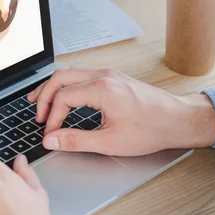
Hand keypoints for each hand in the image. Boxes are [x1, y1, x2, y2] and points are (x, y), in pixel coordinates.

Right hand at [27, 68, 214, 155]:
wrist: (177, 120)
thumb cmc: (151, 129)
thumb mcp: (110, 141)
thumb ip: (76, 141)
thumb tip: (52, 140)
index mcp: (102, 89)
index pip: (63, 98)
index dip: (52, 118)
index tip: (50, 134)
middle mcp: (104, 76)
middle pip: (61, 77)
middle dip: (44, 96)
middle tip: (37, 114)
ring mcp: (110, 75)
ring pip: (71, 73)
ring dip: (55, 88)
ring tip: (42, 102)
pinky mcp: (114, 78)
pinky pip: (83, 76)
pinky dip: (69, 86)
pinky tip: (66, 98)